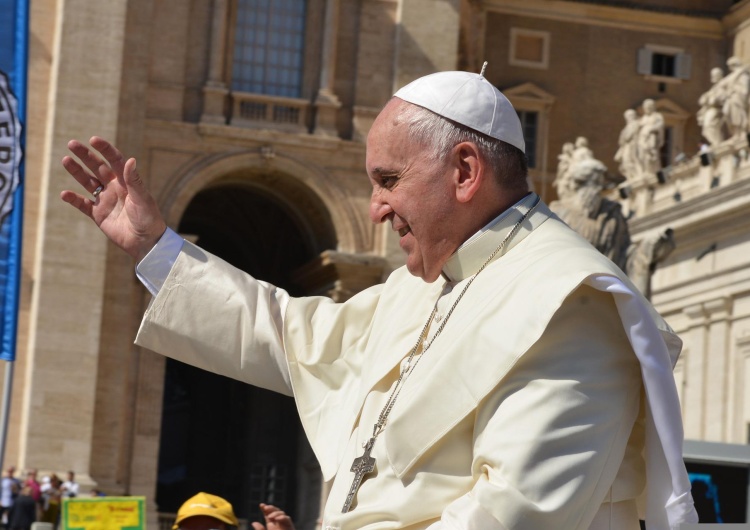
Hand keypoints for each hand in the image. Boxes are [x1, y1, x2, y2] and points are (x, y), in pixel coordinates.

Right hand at [61, 136, 166, 260]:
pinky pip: (83, 205)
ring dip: (77, 172)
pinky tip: (65, 194)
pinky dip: (74, 199)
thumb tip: (130, 159)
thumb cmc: (149, 219)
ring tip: (66, 160)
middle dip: (85, 156)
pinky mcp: (99, 215)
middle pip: (97, 168)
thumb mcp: (142, 199)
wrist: (146, 242)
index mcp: (127, 182)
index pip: (114, 161)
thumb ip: (134, 180)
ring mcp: (105, 201)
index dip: (105, 150)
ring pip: (88, 182)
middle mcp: (115, 188)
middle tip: (72, 144)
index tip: (94, 140)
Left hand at [250, 503, 294, 529]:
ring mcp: (284, 524)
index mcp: (271, 525)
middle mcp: (277, 523)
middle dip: (271, 508)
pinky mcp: (290, 527)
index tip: (261, 505)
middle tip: (266, 508)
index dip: (265, 509)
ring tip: (270, 516)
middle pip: (275, 511)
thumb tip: (254, 522)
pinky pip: (287, 519)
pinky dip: (282, 517)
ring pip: (281, 513)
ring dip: (276, 512)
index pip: (268, 514)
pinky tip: (276, 518)